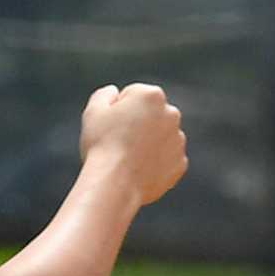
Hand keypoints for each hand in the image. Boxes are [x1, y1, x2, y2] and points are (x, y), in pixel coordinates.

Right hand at [80, 83, 187, 203]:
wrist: (115, 184)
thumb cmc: (102, 144)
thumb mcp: (94, 111)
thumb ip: (105, 94)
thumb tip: (114, 92)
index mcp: (152, 95)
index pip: (133, 95)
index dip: (117, 110)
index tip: (110, 125)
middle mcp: (172, 114)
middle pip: (149, 115)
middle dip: (137, 123)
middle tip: (118, 141)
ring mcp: (179, 140)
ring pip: (159, 137)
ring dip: (147, 143)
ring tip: (128, 158)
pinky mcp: (180, 163)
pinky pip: (165, 159)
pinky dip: (154, 163)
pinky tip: (139, 170)